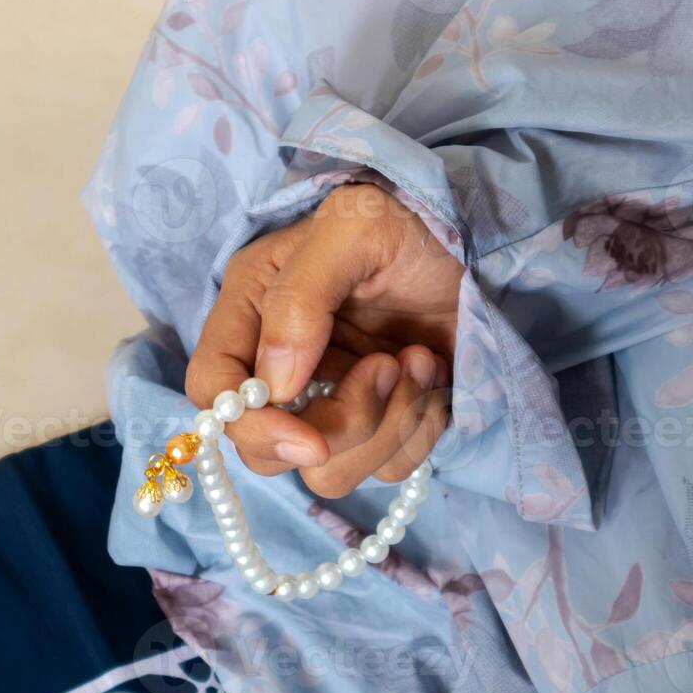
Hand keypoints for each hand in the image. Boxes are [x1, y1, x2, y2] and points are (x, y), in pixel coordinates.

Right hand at [185, 183, 462, 497]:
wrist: (481, 240)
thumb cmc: (409, 220)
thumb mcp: (353, 228)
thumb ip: (300, 300)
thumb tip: (275, 386)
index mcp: (251, 310)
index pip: (212, 390)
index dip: (250, 426)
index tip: (309, 439)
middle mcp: (279, 364)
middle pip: (268, 451)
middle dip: (338, 425)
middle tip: (387, 366)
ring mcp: (330, 400)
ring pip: (330, 472)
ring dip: (388, 425)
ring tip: (419, 360)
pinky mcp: (381, 423)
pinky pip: (387, 470)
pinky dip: (419, 430)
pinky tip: (434, 374)